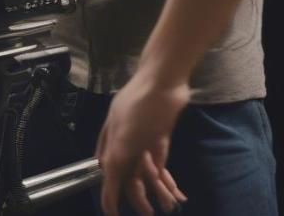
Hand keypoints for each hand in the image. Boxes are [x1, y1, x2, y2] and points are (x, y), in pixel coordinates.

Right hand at [96, 73, 189, 215]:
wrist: (163, 80)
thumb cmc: (139, 107)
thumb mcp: (123, 137)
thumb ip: (114, 163)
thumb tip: (106, 184)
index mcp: (111, 141)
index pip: (109, 174)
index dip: (111, 194)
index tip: (113, 214)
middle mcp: (125, 141)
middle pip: (129, 175)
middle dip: (139, 197)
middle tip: (149, 214)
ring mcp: (142, 139)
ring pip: (147, 172)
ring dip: (158, 190)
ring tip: (171, 205)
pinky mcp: (159, 137)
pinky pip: (161, 164)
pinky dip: (167, 179)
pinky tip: (177, 192)